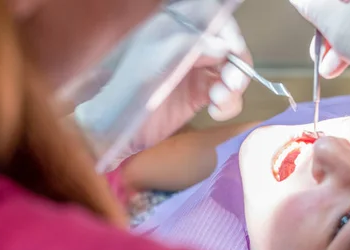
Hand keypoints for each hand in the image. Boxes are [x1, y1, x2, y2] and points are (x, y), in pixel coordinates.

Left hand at [75, 3, 250, 167]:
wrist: (113, 131)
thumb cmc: (124, 94)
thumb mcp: (152, 65)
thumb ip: (185, 49)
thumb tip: (222, 46)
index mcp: (173, 31)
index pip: (211, 18)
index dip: (228, 31)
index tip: (234, 51)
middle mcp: (188, 49)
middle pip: (228, 46)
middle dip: (236, 64)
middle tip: (232, 83)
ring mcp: (196, 72)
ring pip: (231, 72)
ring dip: (234, 87)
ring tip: (219, 101)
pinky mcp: (200, 97)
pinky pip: (227, 96)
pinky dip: (229, 104)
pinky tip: (216, 112)